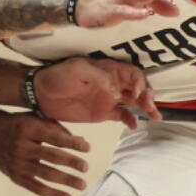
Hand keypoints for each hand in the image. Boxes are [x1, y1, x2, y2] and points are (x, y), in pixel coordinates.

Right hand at [0, 110, 90, 195]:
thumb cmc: (20, 125)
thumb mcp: (36, 119)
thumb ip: (58, 130)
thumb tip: (83, 143)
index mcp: (28, 128)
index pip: (54, 137)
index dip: (72, 143)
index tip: (88, 148)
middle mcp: (21, 146)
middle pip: (51, 156)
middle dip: (70, 162)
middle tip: (86, 168)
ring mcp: (17, 163)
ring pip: (45, 174)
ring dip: (66, 180)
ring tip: (82, 185)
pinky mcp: (15, 177)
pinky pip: (36, 188)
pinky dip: (53, 194)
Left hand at [36, 57, 161, 128]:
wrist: (41, 93)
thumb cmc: (58, 76)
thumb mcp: (78, 69)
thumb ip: (99, 77)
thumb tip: (117, 91)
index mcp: (108, 70)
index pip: (133, 73)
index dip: (139, 82)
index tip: (136, 94)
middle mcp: (113, 83)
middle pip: (138, 87)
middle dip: (148, 95)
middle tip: (150, 106)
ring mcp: (109, 99)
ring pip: (134, 102)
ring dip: (145, 107)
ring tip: (154, 116)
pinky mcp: (102, 113)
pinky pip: (122, 116)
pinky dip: (130, 120)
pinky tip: (134, 125)